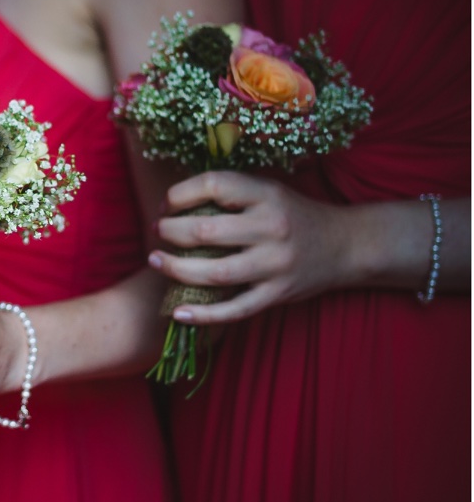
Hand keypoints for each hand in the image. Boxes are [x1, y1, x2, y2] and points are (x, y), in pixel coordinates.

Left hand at [149, 173, 352, 322]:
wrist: (344, 245)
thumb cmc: (294, 217)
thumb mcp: (270, 193)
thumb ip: (233, 196)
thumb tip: (176, 201)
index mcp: (268, 194)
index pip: (215, 185)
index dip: (180, 195)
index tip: (166, 205)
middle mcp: (272, 227)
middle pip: (207, 231)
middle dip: (172, 232)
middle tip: (157, 233)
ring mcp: (275, 264)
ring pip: (215, 272)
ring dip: (177, 269)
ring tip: (156, 261)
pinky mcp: (276, 294)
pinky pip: (234, 310)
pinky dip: (203, 315)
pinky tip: (178, 313)